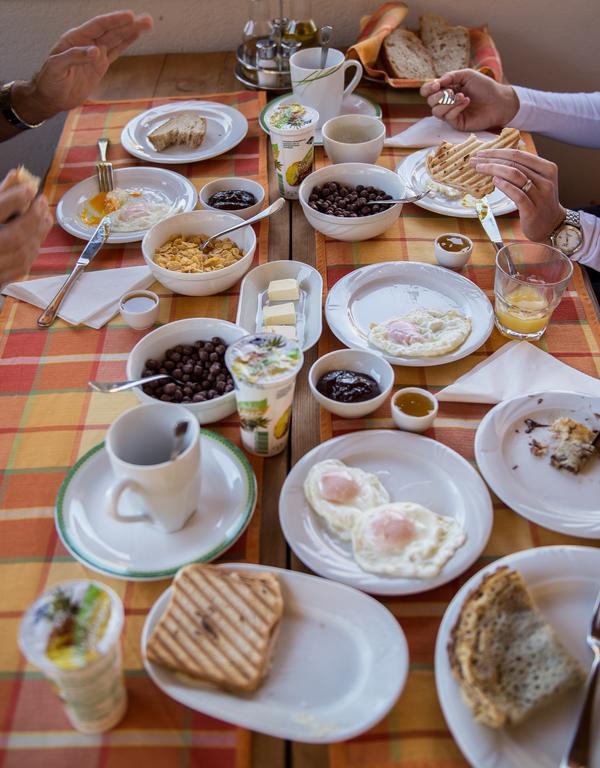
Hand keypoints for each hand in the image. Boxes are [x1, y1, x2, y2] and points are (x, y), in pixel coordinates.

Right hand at [0, 175, 52, 283]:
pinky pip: (20, 267)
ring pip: (20, 254)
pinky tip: (37, 236)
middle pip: (13, 237)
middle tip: (42, 202)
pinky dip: (32, 249)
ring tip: (45, 217)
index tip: (30, 189)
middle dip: (33, 219)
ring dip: (38, 235)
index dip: (13, 199)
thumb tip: (18, 176)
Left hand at [11, 11, 152, 122]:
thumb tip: (95, 51)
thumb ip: (75, 56)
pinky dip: (126, 44)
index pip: (98, 26)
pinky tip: (136, 36)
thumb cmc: (49, 80)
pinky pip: (116, 52)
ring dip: (131, 31)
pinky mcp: (100, 66)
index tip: (129, 16)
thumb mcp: (56, 67)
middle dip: (129, 24)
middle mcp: (87, 43)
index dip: (114, 21)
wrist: (51, 97)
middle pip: (111, 31)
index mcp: (75, 38)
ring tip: (147, 23)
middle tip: (146, 19)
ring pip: (116, 39)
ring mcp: (95, 54)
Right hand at [420, 69, 519, 130]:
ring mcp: (450, 114)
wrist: (499, 101)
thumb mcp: (467, 75)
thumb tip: (438, 82)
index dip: (428, 88)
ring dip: (448, 102)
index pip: (427, 91)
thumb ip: (451, 76)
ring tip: (462, 96)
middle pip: (430, 102)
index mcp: (446, 89)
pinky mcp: (456, 123)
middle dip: (439, 96)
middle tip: (451, 91)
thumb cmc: (485, 87)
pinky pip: (448, 117)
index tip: (437, 85)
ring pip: (436, 111)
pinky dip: (455, 108)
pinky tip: (466, 102)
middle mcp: (446, 103)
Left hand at [471, 149, 565, 241]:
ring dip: (494, 170)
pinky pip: (517, 195)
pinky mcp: (532, 210)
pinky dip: (505, 186)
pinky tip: (494, 181)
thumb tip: (496, 159)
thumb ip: (523, 170)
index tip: (482, 152)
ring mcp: (540, 195)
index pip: (519, 155)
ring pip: (515, 175)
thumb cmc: (539, 201)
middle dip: (491, 160)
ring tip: (479, 169)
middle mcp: (545, 179)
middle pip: (514, 163)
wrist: (551, 224)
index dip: (498, 152)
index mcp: (547, 168)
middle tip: (474, 160)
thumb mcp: (536, 181)